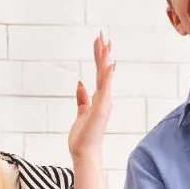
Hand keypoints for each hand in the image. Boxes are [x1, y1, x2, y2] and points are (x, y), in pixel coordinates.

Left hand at [69, 33, 114, 160]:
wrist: (84, 152)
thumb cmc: (83, 136)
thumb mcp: (80, 112)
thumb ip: (82, 98)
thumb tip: (80, 83)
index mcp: (98, 98)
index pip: (99, 73)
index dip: (99, 58)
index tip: (99, 43)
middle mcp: (104, 98)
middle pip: (104, 71)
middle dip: (102, 53)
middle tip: (102, 36)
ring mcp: (104, 103)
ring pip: (105, 77)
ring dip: (104, 60)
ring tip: (105, 44)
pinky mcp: (101, 109)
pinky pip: (105, 90)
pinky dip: (107, 78)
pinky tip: (109, 65)